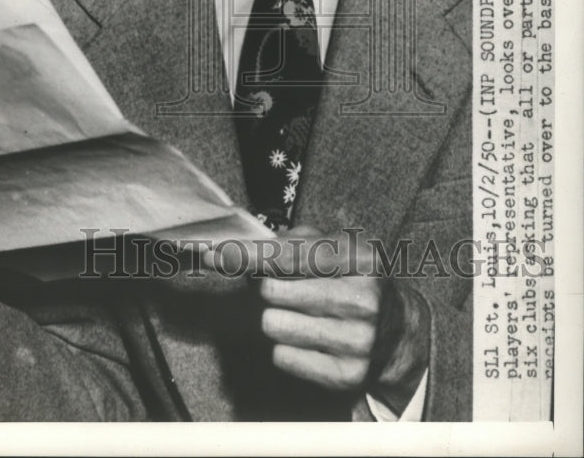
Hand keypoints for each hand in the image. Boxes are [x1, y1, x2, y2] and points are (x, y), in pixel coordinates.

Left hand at [207, 225, 429, 413]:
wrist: (399, 331)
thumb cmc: (354, 278)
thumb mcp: (337, 246)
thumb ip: (292, 240)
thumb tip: (241, 249)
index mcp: (361, 258)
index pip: (289, 255)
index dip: (248, 256)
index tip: (217, 255)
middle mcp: (364, 299)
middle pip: (272, 293)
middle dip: (267, 287)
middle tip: (280, 287)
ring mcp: (358, 341)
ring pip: (272, 325)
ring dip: (276, 317)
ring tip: (299, 312)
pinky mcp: (347, 376)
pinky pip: (282, 357)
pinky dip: (286, 346)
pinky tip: (309, 338)